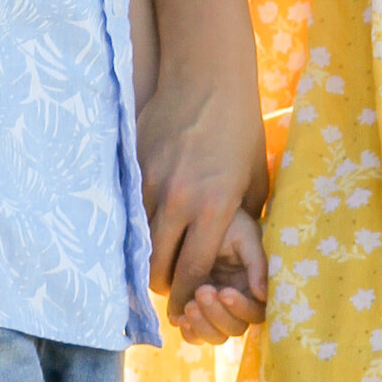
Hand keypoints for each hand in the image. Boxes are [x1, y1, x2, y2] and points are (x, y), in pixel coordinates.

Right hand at [138, 75, 268, 319]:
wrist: (207, 76)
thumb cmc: (239, 128)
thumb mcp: (254, 179)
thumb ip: (243, 220)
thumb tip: (237, 255)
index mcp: (214, 207)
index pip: (193, 271)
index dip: (187, 294)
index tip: (185, 305)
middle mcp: (178, 200)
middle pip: (157, 265)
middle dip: (162, 283)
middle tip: (167, 286)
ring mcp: (149, 183)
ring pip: (137, 241)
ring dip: (144, 257)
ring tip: (153, 261)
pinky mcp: (131, 166)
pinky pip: (127, 211)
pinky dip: (133, 227)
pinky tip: (139, 230)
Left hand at [173, 208, 266, 342]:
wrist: (193, 214)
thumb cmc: (225, 220)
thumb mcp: (245, 234)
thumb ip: (257, 263)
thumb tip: (263, 295)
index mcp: (254, 286)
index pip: (256, 312)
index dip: (241, 308)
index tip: (224, 291)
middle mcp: (237, 303)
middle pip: (234, 328)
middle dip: (217, 315)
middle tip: (201, 291)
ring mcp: (215, 310)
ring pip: (214, 336)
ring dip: (202, 325)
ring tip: (188, 305)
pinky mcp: (194, 311)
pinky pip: (193, 334)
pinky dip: (188, 330)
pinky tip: (179, 315)